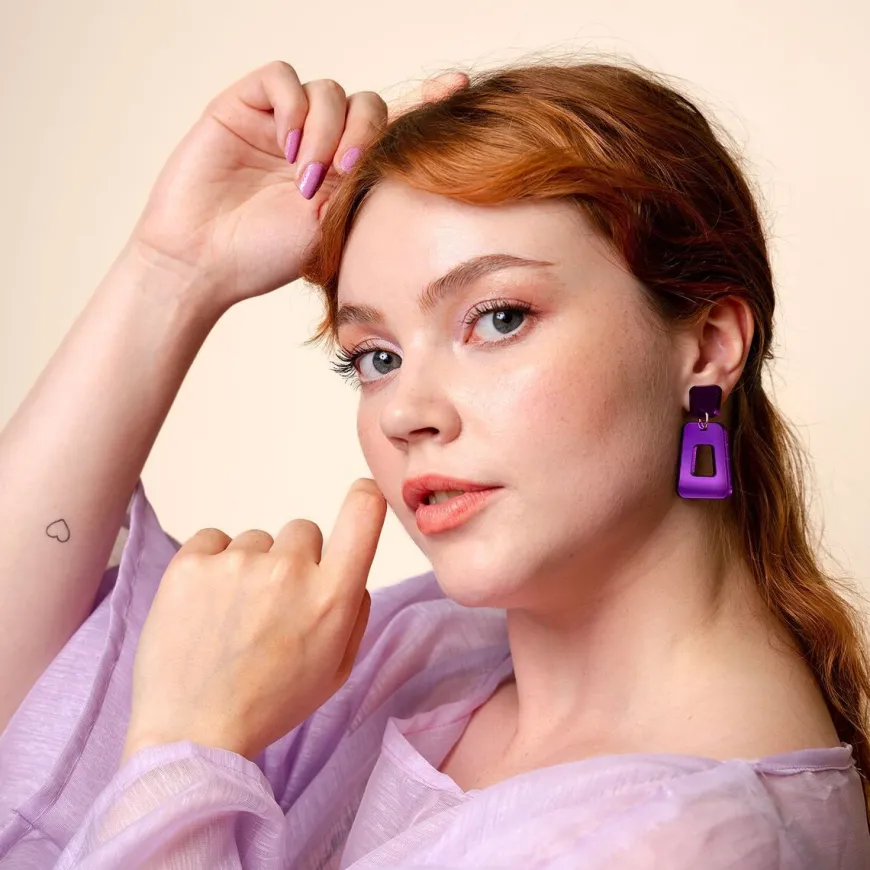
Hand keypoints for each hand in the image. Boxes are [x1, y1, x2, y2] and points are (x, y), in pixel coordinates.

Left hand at [121, 479, 386, 764]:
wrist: (191, 735)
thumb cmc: (270, 704)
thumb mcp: (336, 668)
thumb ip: (354, 610)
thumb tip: (351, 568)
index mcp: (331, 596)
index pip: (364, 510)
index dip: (364, 498)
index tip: (360, 499)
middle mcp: (288, 570)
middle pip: (303, 531)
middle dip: (294, 560)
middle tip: (271, 606)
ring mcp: (236, 563)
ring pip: (255, 541)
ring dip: (249, 568)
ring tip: (231, 617)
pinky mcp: (190, 563)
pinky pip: (213, 540)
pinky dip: (211, 565)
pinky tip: (205, 606)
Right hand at [128, 61, 467, 318]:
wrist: (204, 261)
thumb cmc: (265, 256)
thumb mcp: (332, 225)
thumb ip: (362, 185)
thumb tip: (401, 154)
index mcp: (341, 172)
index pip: (390, 126)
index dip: (424, 103)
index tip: (460, 88)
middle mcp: (315, 142)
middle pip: (367, 104)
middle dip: (365, 134)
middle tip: (345, 172)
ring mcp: (280, 123)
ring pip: (329, 92)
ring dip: (327, 129)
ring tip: (305, 175)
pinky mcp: (243, 106)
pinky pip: (284, 78)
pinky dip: (294, 106)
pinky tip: (288, 145)